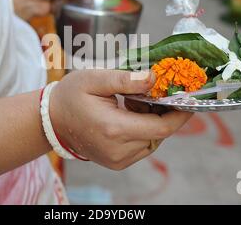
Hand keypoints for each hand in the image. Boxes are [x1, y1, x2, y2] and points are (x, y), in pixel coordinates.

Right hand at [49, 70, 192, 169]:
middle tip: (150, 93)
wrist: (51, 120)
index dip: (180, 114)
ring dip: (152, 122)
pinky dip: (142, 131)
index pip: (162, 127)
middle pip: (159, 134)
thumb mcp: (95, 79)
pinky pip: (141, 146)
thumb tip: (154, 78)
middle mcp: (118, 150)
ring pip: (152, 141)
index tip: (189, 99)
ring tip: (133, 103)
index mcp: (114, 129)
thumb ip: (126, 79)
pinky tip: (128, 116)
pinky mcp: (116, 162)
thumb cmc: (71, 96)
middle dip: (162, 113)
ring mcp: (117, 160)